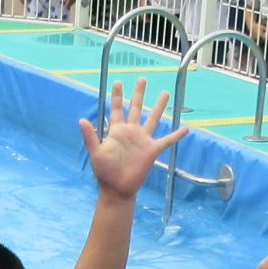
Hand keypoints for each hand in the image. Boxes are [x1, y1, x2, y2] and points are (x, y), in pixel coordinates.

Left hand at [79, 80, 183, 197]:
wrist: (117, 189)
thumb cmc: (104, 172)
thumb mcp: (95, 153)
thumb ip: (90, 136)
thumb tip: (81, 120)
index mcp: (117, 131)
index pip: (118, 109)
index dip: (118, 96)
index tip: (118, 82)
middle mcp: (131, 132)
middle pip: (136, 108)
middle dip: (139, 94)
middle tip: (142, 80)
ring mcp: (143, 140)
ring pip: (153, 119)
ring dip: (159, 107)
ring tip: (165, 93)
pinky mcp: (152, 150)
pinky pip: (167, 141)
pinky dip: (176, 135)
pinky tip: (185, 129)